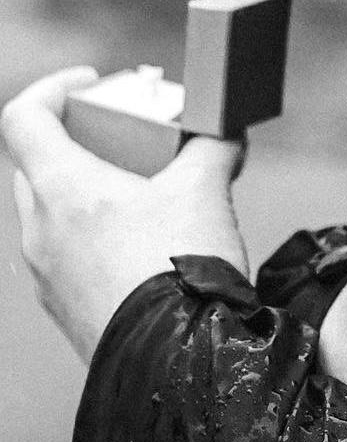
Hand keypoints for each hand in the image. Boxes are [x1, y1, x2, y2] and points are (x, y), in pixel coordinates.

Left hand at [2, 67, 247, 363]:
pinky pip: (67, 255)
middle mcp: (40, 228)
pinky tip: (145, 247)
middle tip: (126, 140)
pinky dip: (96, 236)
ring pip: (51, 214)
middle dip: (77, 143)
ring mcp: (46, 273)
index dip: (53, 88)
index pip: (25, 118)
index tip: (92, 82)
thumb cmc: (178, 264)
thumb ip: (214, 147)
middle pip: (36, 165)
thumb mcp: (207, 188)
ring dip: (88, 193)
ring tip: (145, 196)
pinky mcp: (64, 308)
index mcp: (63, 188)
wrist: (174, 359)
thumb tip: (227, 132)